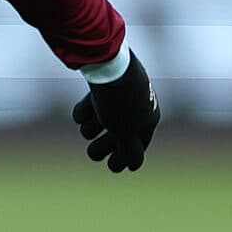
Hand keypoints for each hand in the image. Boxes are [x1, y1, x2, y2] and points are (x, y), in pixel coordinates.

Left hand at [71, 52, 158, 172]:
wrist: (107, 64)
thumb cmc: (120, 102)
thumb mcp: (126, 132)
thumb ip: (130, 152)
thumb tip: (134, 166)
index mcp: (149, 116)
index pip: (138, 145)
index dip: (125, 157)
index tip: (112, 166)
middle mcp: (135, 107)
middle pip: (117, 135)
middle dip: (104, 146)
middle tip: (92, 152)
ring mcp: (117, 97)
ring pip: (100, 123)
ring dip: (91, 129)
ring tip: (86, 129)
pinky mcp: (99, 88)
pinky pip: (90, 108)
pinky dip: (84, 112)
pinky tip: (82, 112)